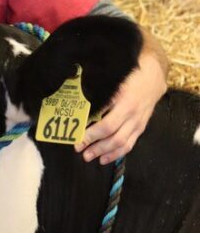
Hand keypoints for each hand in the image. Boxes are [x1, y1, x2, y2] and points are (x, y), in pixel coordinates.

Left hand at [75, 34, 167, 164]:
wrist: (154, 75)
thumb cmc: (130, 74)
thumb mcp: (114, 80)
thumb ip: (100, 93)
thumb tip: (78, 102)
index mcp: (125, 103)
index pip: (107, 125)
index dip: (92, 135)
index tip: (78, 138)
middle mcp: (133, 116)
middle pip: (114, 138)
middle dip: (95, 146)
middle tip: (80, 150)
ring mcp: (138, 123)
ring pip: (122, 144)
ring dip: (105, 153)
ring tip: (90, 157)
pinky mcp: (141, 127)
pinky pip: (130, 145)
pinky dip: (117, 154)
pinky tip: (105, 158)